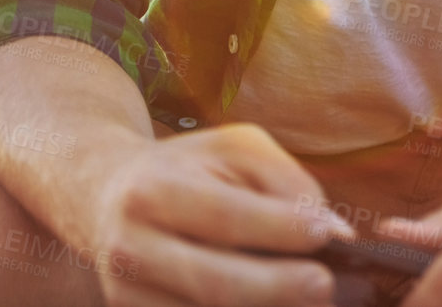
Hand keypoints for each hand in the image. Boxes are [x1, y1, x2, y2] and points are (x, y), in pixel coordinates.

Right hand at [86, 120, 357, 306]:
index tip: (328, 234)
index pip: (226, 218)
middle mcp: (131, 247)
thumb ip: (287, 182)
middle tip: (325, 284)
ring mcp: (128, 294)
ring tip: (303, 296)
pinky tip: (272, 300)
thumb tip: (336, 234)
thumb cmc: (186, 168)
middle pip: (217, 285)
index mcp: (153, 190)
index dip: (283, 229)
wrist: (105, 195)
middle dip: (281, 288)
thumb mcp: (233, 150)